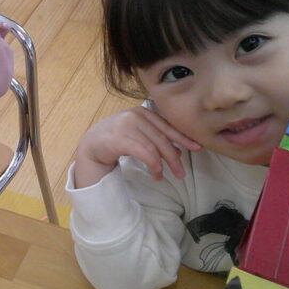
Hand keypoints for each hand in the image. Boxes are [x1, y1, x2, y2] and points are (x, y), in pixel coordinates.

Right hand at [73, 105, 201, 188]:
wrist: (91, 144)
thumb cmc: (116, 139)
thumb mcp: (138, 135)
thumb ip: (155, 138)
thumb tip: (178, 150)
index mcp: (143, 112)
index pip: (167, 126)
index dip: (183, 138)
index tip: (197, 147)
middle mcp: (137, 115)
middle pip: (163, 138)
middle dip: (175, 157)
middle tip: (182, 173)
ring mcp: (128, 125)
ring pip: (156, 147)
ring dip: (164, 165)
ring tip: (166, 177)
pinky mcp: (121, 138)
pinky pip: (146, 154)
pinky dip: (154, 165)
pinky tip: (156, 174)